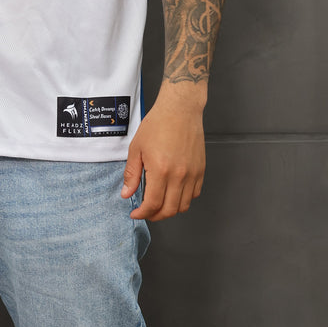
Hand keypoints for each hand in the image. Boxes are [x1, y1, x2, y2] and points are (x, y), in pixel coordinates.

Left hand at [121, 83, 205, 220]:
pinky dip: (184, 199)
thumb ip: (132, 174)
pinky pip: (194, 193)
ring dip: (170, 210)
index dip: (143, 213)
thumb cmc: (158, 124)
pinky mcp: (200, 170)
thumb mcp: (137, 148)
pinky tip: (173, 193)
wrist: (180, 110)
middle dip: (155, 216)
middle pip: (170, 210)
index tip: (136, 213)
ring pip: (184, 205)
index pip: (153, 204)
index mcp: (161, 170)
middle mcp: (179, 175)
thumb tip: (127, 193)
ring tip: (159, 205)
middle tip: (146, 212)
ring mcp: (192, 173)